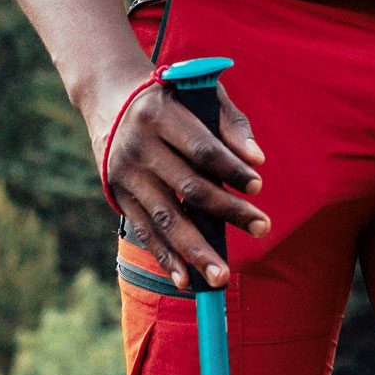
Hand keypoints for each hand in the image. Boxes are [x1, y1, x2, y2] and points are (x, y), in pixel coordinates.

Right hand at [89, 78, 269, 290]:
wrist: (111, 102)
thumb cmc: (171, 98)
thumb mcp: (197, 94)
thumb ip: (230, 123)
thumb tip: (256, 160)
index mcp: (160, 115)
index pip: (202, 148)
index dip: (230, 168)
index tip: (258, 187)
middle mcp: (139, 147)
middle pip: (188, 187)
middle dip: (228, 211)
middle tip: (263, 228)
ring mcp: (126, 175)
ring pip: (166, 218)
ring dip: (196, 250)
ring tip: (222, 276)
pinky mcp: (120, 197)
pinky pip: (145, 232)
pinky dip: (166, 258)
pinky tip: (186, 280)